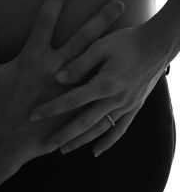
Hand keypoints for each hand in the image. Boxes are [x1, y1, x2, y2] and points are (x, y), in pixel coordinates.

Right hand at [0, 0, 123, 167]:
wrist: (6, 141)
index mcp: (33, 56)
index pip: (46, 18)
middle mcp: (55, 69)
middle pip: (83, 37)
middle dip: (101, 19)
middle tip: (118, 2)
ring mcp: (68, 89)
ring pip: (96, 61)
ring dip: (111, 45)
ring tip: (128, 33)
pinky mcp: (76, 106)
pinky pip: (96, 89)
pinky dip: (109, 78)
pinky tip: (124, 72)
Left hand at [29, 20, 169, 156]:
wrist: (158, 46)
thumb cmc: (126, 41)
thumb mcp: (100, 46)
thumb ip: (80, 62)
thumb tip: (58, 77)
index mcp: (105, 83)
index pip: (71, 100)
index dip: (51, 109)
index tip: (33, 115)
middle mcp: (115, 99)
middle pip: (84, 122)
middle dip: (63, 135)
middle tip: (45, 145)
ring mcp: (126, 105)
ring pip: (100, 129)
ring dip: (82, 140)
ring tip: (65, 149)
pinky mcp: (134, 106)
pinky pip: (120, 129)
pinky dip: (108, 141)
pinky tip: (96, 150)